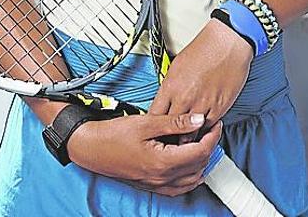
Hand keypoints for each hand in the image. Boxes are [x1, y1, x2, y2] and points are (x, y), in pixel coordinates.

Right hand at [66, 112, 222, 196]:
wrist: (91, 148)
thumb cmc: (113, 135)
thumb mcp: (146, 122)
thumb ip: (174, 122)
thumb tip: (198, 120)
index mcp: (163, 162)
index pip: (200, 152)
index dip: (212, 137)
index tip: (216, 124)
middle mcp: (162, 177)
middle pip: (199, 165)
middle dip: (209, 147)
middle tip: (210, 129)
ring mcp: (156, 184)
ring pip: (192, 179)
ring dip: (201, 162)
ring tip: (202, 143)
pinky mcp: (151, 185)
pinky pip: (179, 188)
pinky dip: (190, 178)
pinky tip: (190, 167)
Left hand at [149, 19, 252, 135]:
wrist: (227, 44)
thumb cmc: (204, 49)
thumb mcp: (176, 66)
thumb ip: (170, 87)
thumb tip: (165, 99)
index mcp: (170, 87)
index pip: (155, 116)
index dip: (154, 127)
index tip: (155, 131)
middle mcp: (184, 98)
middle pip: (170, 130)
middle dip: (168, 137)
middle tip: (167, 142)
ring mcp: (201, 105)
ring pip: (189, 135)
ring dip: (186, 138)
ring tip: (184, 141)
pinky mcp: (218, 109)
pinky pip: (207, 129)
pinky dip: (203, 132)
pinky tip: (201, 131)